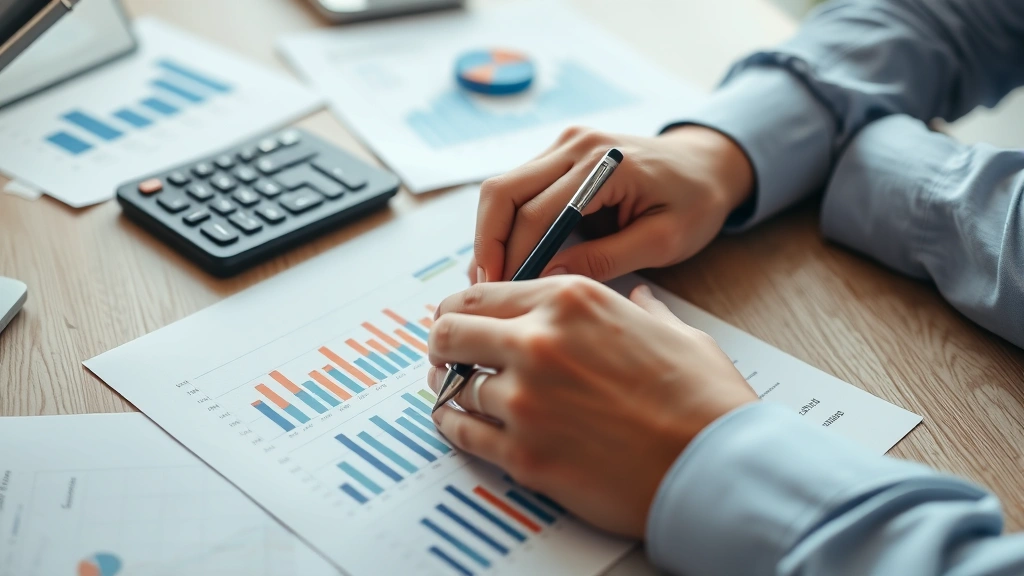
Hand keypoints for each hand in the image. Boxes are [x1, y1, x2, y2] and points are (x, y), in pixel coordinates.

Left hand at [427, 276, 756, 537]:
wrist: (716, 467)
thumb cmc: (703, 400)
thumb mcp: (674, 332)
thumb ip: (641, 309)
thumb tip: (637, 300)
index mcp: (571, 301)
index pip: (482, 292)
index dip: (462, 307)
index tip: (459, 319)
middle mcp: (538, 342)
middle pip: (451, 332)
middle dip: (444, 342)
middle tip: (446, 353)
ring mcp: (525, 400)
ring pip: (456, 385)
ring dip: (454, 387)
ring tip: (455, 390)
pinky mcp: (523, 454)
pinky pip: (463, 433)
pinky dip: (454, 425)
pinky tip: (456, 421)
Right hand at [469, 125, 752, 282]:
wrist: (708, 164)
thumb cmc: (695, 202)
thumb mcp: (663, 241)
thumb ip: (606, 259)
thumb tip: (549, 277)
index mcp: (605, 163)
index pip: (537, 212)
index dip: (514, 256)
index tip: (505, 295)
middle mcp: (577, 145)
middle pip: (503, 191)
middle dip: (487, 243)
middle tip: (484, 289)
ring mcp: (565, 144)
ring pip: (502, 188)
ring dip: (491, 233)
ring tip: (489, 279)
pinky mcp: (561, 153)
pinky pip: (519, 187)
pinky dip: (506, 222)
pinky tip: (506, 257)